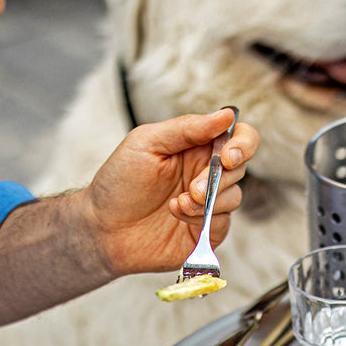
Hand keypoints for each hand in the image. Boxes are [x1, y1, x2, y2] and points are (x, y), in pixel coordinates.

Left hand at [82, 108, 259, 276]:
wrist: (101, 227)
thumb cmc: (119, 181)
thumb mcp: (147, 143)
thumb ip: (188, 127)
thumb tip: (227, 115)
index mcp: (196, 146)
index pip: (239, 137)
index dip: (243, 144)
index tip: (228, 156)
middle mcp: (207, 173)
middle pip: (240, 167)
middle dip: (219, 177)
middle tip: (193, 187)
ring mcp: (208, 203)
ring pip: (234, 196)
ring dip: (208, 200)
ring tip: (177, 203)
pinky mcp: (206, 230)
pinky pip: (223, 222)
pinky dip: (201, 218)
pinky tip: (176, 214)